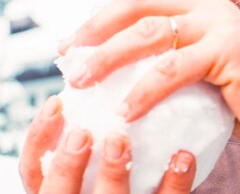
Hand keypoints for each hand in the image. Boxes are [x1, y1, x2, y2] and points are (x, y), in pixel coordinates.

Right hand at [19, 96, 196, 193]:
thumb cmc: (114, 175)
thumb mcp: (85, 163)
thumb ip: (84, 136)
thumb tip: (93, 78)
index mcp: (61, 190)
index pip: (35, 168)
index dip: (40, 137)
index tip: (57, 103)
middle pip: (61, 193)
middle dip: (68, 163)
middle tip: (82, 132)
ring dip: (114, 170)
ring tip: (121, 140)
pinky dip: (175, 181)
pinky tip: (183, 156)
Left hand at [59, 0, 239, 155]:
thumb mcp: (209, 78)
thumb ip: (177, 71)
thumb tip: (128, 88)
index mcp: (204, 11)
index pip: (144, 0)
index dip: (104, 17)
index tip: (75, 43)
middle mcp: (210, 10)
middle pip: (139, 4)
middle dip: (96, 28)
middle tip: (69, 57)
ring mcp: (220, 27)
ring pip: (150, 32)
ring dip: (109, 57)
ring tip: (82, 82)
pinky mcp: (227, 52)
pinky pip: (172, 69)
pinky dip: (143, 90)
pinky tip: (125, 112)